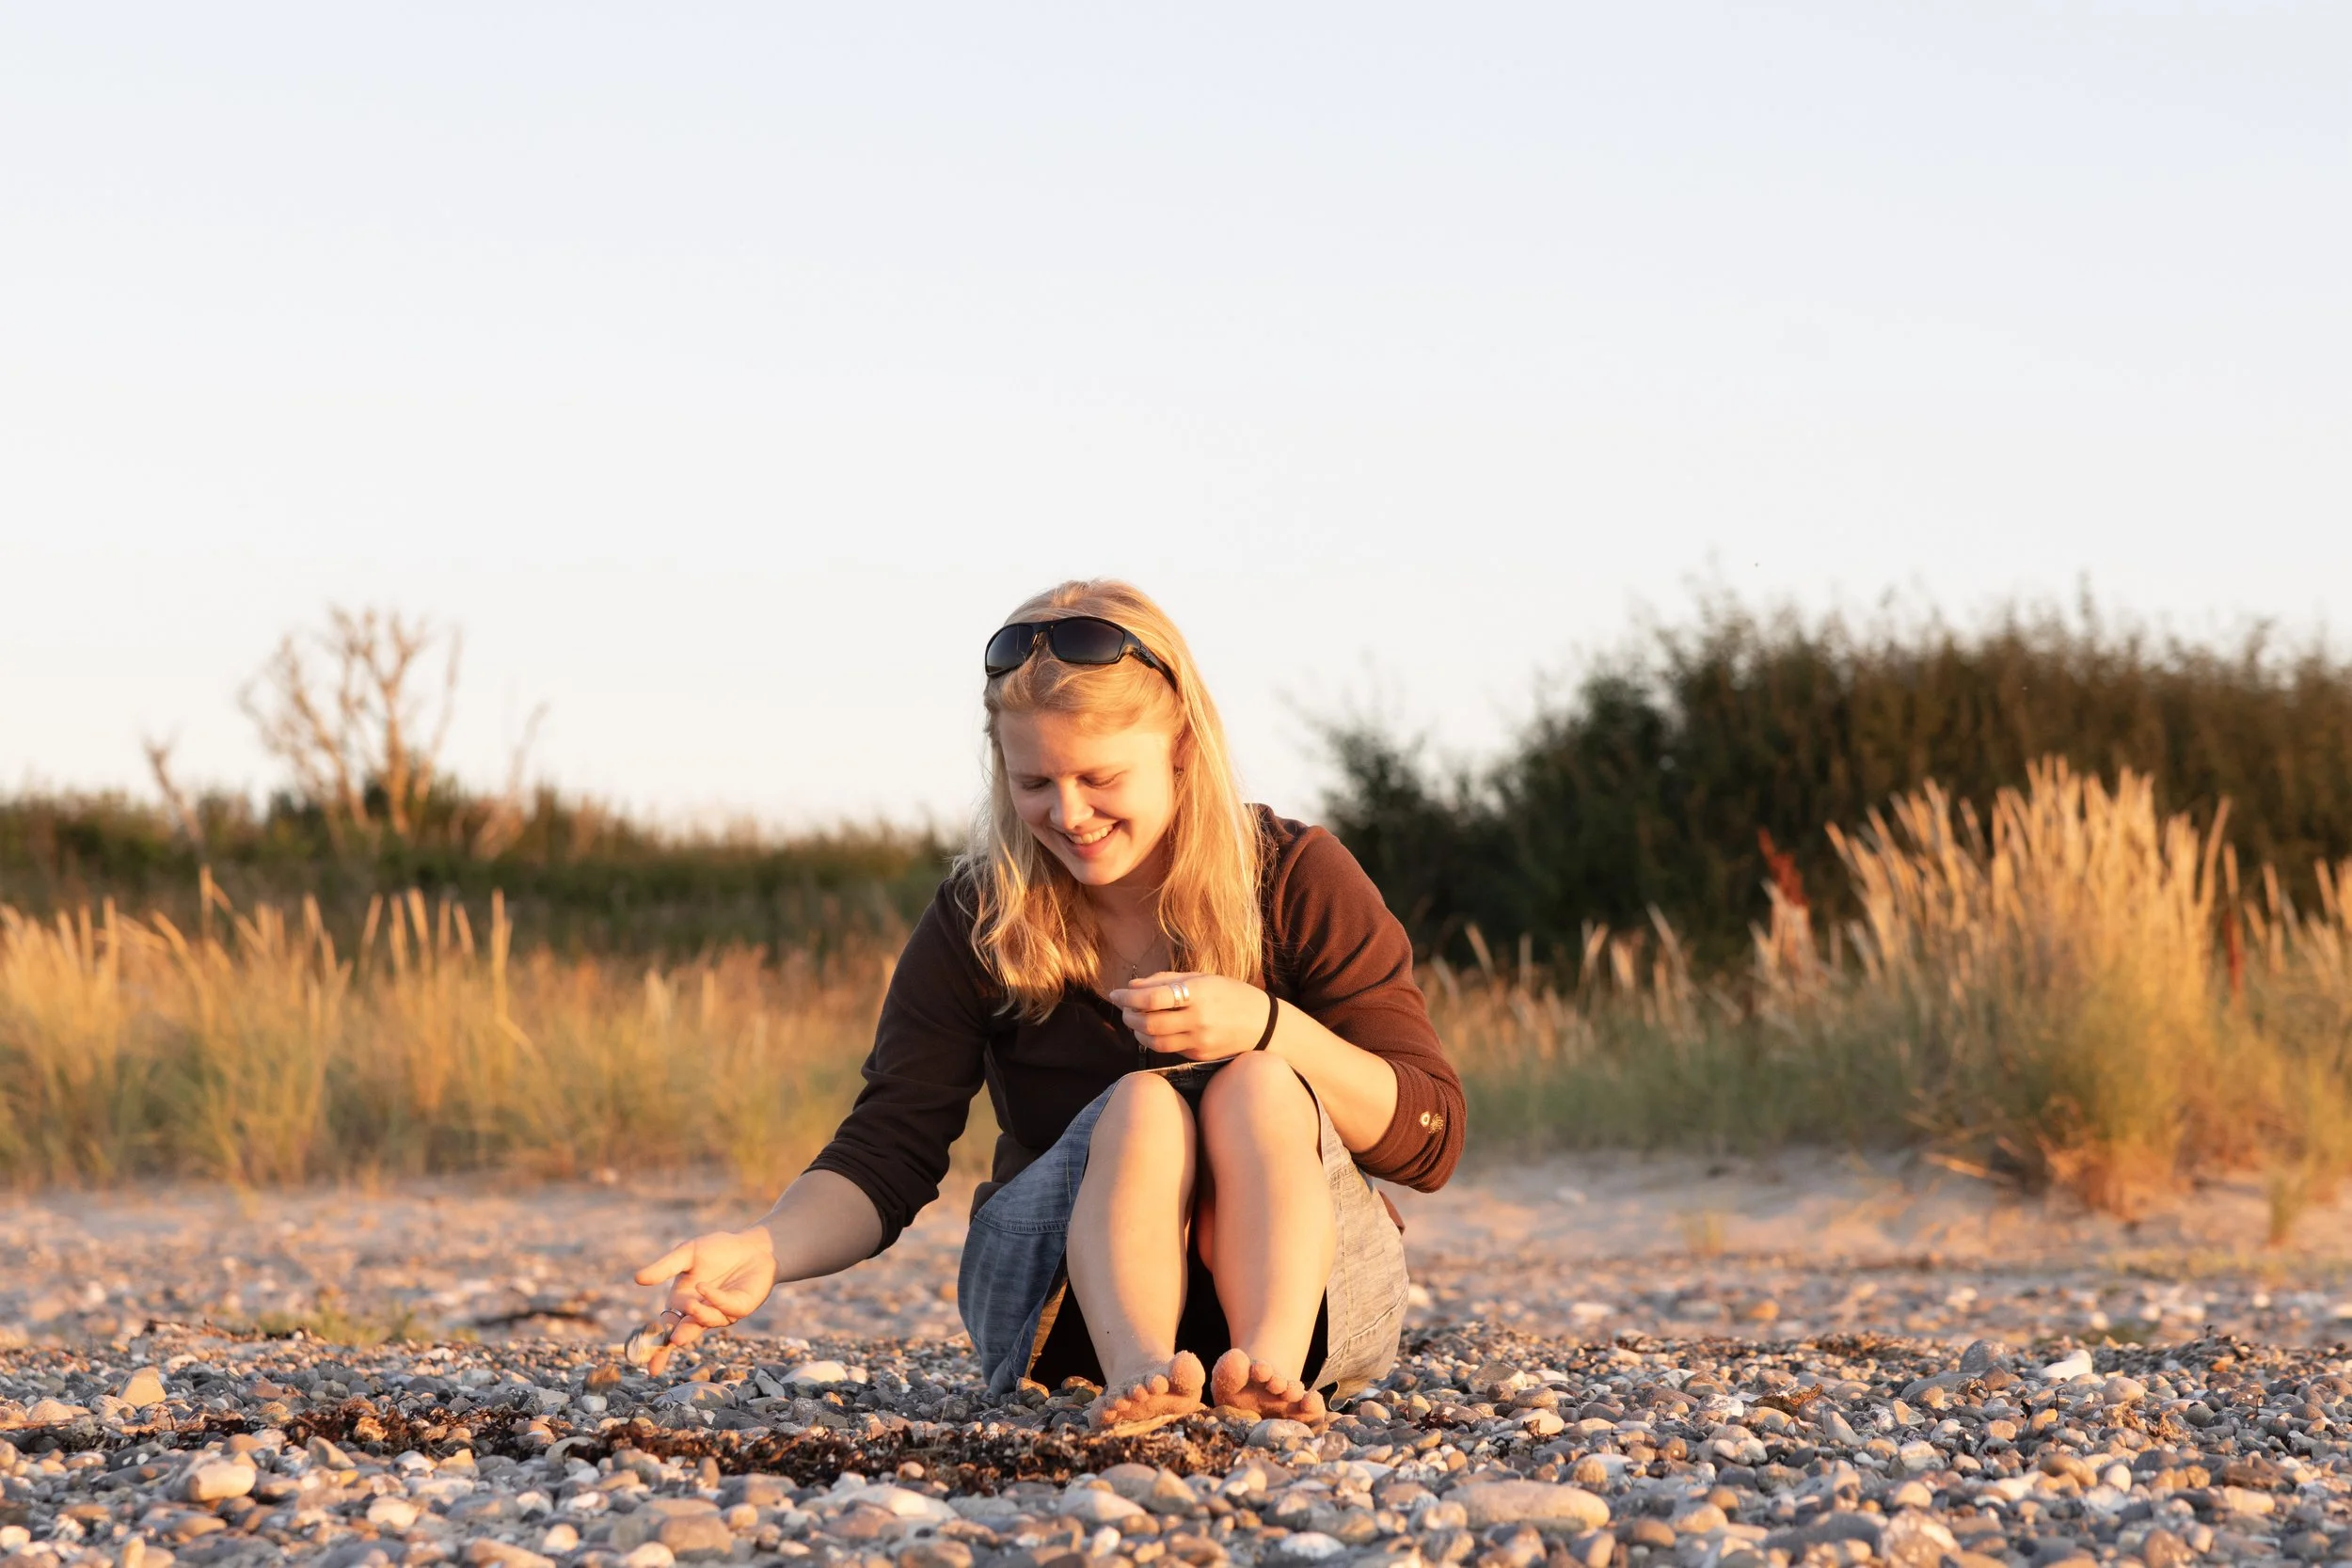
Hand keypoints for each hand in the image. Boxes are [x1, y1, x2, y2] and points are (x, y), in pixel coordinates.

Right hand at [630, 1227, 777, 1374]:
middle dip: (678, 1339)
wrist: (754, 1246)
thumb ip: (664, 1268)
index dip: (657, 1344)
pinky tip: (703, 1287)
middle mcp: (701, 1313)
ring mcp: (722, 1312)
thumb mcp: (687, 1255)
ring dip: (697, 1316)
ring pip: (706, 1321)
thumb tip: (637, 1278)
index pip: (666, 1328)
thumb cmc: (719, 1250)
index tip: (644, 1359)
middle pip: (685, 1333)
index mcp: (683, 1304)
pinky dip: (714, 1299)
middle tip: (673, 1341)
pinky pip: (727, 1308)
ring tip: (689, 1306)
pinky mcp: (742, 1306)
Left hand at [1106, 971, 1275, 1061]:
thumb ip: (1166, 980)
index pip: (1153, 998)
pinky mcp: (1199, 1057)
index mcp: (1199, 994)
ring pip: (1154, 1042)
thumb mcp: (1202, 978)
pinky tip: (1154, 1029)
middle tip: (1124, 1008)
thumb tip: (1132, 986)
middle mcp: (1198, 1020)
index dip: (1128, 996)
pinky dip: (1154, 1039)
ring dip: (1137, 1031)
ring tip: (1135, 1019)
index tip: (1115, 993)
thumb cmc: (1231, 994)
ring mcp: (1199, 1042)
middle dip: (1129, 1016)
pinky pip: (1168, 1049)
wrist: (1265, 1024)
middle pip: (1149, 1024)